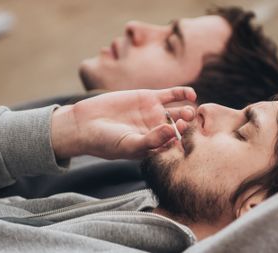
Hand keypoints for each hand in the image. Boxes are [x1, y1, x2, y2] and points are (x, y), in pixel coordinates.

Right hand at [51, 87, 195, 159]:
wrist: (86, 124)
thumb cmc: (106, 142)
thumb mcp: (129, 144)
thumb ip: (152, 140)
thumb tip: (172, 132)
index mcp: (156, 147)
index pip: (176, 145)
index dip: (183, 140)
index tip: (183, 135)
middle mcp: (158, 131)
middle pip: (180, 128)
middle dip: (187, 125)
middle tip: (189, 121)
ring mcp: (155, 114)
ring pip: (178, 112)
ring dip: (186, 111)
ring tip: (189, 111)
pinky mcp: (150, 97)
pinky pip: (171, 95)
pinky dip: (182, 93)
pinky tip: (191, 95)